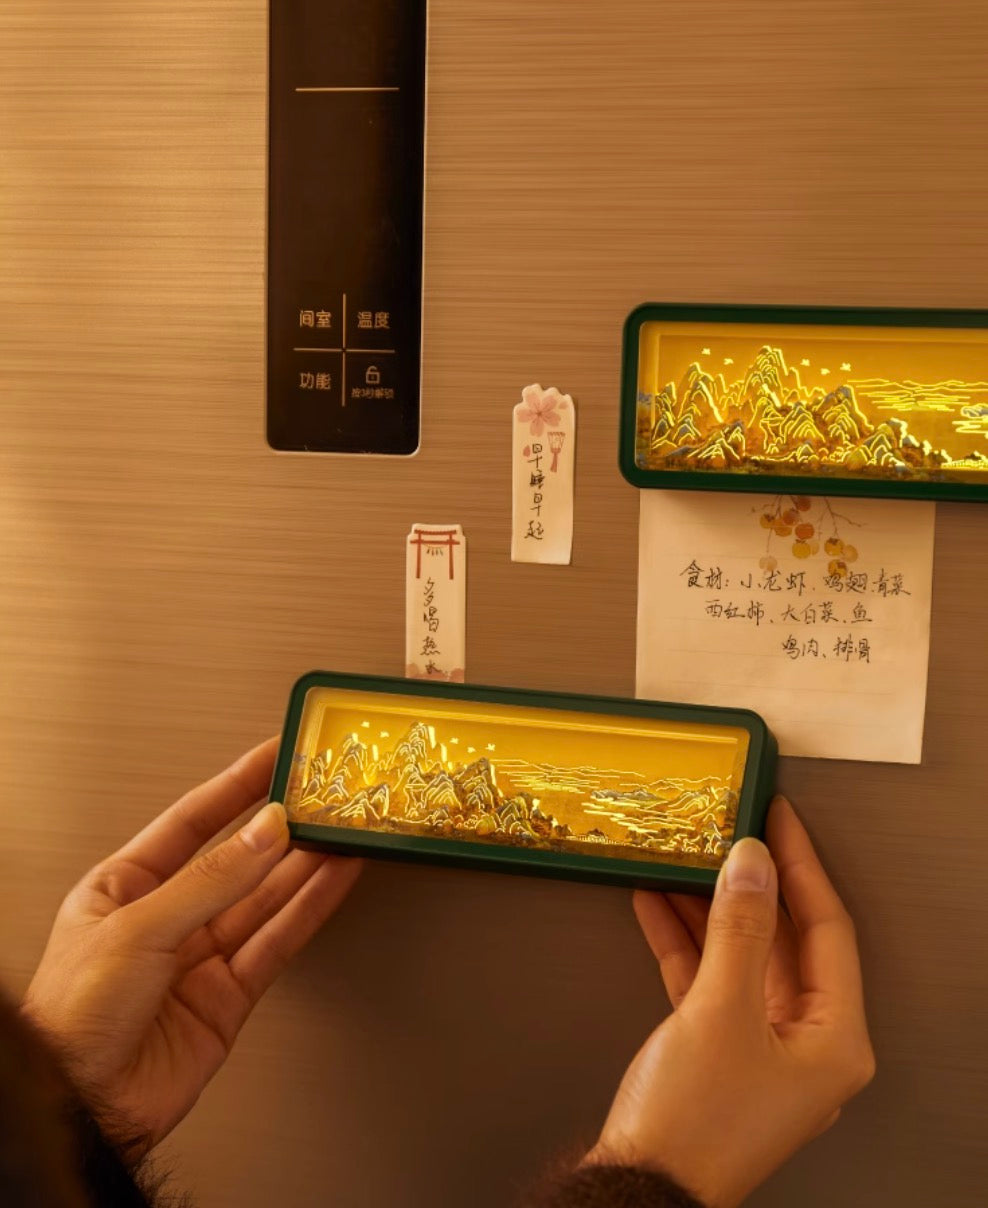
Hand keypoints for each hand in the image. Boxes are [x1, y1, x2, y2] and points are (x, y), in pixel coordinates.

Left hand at [22, 738, 361, 1154]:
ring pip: (266, 897)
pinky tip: (336, 878)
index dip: (237, 785)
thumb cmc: (71, 1019)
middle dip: (282, 826)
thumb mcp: (137, 928)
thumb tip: (266, 832)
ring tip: (344, 828)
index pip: (192, 820)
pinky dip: (311, 908)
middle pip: (237, 858)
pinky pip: (278, 940)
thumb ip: (211, 880)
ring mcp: (200, 957)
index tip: (276, 755)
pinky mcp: (230, 996)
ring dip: (307, 863)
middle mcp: (166, 917)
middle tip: (323, 793)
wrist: (80, 1111)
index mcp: (124, 886)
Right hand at [587, 796, 874, 1207]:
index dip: (802, 865)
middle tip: (734, 830)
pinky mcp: (719, 1050)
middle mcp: (808, 1042)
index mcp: (835, 1039)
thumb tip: (753, 863)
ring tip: (688, 857)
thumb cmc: (694, 1123)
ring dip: (711, 908)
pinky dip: (684, 941)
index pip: (828, 928)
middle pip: (786, 940)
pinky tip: (658, 903)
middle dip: (753, 884)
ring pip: (742, 955)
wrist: (639, 1187)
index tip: (780, 818)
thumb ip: (740, 928)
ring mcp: (762, 1046)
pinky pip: (709, 979)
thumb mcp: (719, 1010)